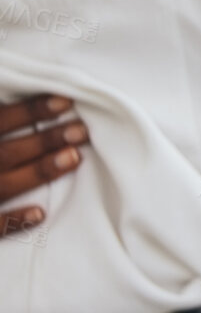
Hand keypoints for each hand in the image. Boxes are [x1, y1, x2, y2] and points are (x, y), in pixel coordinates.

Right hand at [1, 95, 86, 237]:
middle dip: (44, 140)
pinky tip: (40, 213)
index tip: (65, 103)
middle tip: (81, 130)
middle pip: (4, 152)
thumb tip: (6, 91)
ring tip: (74, 158)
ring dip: (37, 172)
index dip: (29, 111)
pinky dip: (12, 221)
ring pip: (1, 186)